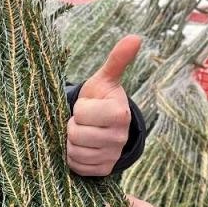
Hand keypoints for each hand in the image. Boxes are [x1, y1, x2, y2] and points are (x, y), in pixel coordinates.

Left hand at [68, 35, 139, 176]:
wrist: (107, 124)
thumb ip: (117, 59)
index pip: (82, 113)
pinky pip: (78, 166)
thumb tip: (135, 37)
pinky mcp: (104, 170)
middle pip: (76, 134)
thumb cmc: (101, 98)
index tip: (88, 106)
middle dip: (74, 125)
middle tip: (83, 121)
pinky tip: (82, 147)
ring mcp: (112, 155)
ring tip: (82, 133)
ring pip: (75, 152)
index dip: (79, 108)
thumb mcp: (106, 79)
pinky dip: (74, 157)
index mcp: (120, 113)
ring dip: (72, 142)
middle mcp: (119, 137)